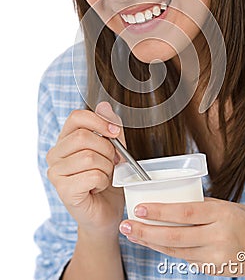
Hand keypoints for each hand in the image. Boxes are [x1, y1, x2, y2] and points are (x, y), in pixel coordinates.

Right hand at [47, 101, 124, 236]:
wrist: (106, 213)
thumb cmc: (108, 181)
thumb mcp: (114, 149)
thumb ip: (110, 128)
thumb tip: (103, 105)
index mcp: (66, 140)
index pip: (76, 117)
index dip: (99, 121)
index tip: (114, 133)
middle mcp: (55, 155)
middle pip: (83, 137)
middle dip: (107, 150)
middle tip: (113, 162)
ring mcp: (56, 173)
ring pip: (89, 157)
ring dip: (106, 168)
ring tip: (105, 176)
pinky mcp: (63, 191)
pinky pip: (92, 176)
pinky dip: (103, 181)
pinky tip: (99, 187)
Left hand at [119, 198, 244, 277]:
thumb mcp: (229, 206)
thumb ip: (203, 207)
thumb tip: (173, 204)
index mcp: (222, 214)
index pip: (185, 213)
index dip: (160, 211)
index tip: (139, 208)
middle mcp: (218, 237)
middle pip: (175, 236)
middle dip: (146, 232)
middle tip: (126, 226)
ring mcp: (216, 257)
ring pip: (176, 251)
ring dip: (152, 243)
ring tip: (133, 234)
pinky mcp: (214, 270)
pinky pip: (186, 259)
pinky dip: (169, 250)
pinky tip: (155, 243)